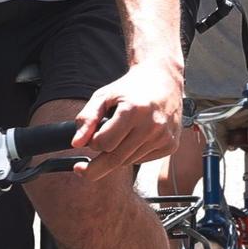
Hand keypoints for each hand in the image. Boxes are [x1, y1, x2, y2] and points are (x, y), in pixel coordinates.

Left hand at [71, 61, 181, 178]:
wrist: (163, 79)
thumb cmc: (131, 88)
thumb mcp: (104, 96)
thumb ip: (87, 118)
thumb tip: (76, 143)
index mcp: (133, 110)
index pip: (104, 143)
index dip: (93, 143)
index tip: (93, 138)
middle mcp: (151, 125)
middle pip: (116, 159)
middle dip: (96, 166)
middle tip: (82, 169)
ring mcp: (163, 137)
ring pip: (128, 161)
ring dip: (117, 155)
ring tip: (121, 136)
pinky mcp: (171, 145)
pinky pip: (143, 160)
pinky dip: (133, 154)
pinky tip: (136, 138)